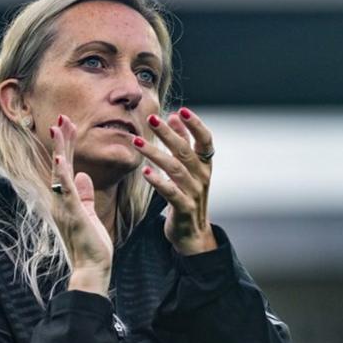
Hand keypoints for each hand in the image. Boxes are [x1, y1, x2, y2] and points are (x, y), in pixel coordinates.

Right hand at [50, 115, 113, 295]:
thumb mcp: (90, 213)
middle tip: (62, 117)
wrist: (93, 268)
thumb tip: (82, 175)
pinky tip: (59, 158)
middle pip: (61, 163)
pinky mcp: (72, 214)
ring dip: (59, 149)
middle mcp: (62, 199)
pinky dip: (62, 174)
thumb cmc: (92, 244)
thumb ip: (85, 194)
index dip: (67, 145)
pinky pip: (65, 190)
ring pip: (60, 172)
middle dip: (62, 140)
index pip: (67, 166)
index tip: (68, 124)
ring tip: (58, 128)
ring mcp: (65, 206)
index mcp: (68, 198)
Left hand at [133, 107, 216, 255]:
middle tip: (151, 119)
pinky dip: (158, 181)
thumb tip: (175, 116)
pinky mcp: (184, 208)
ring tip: (137, 141)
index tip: (182, 110)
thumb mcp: (188, 168)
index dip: (196, 125)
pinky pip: (170, 192)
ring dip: (155, 154)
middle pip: (185, 151)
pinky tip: (145, 171)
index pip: (205, 140)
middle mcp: (202, 176)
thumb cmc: (188, 194)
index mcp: (205, 164)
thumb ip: (184, 142)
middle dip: (167, 134)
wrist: (192, 233)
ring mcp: (194, 193)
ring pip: (175, 169)